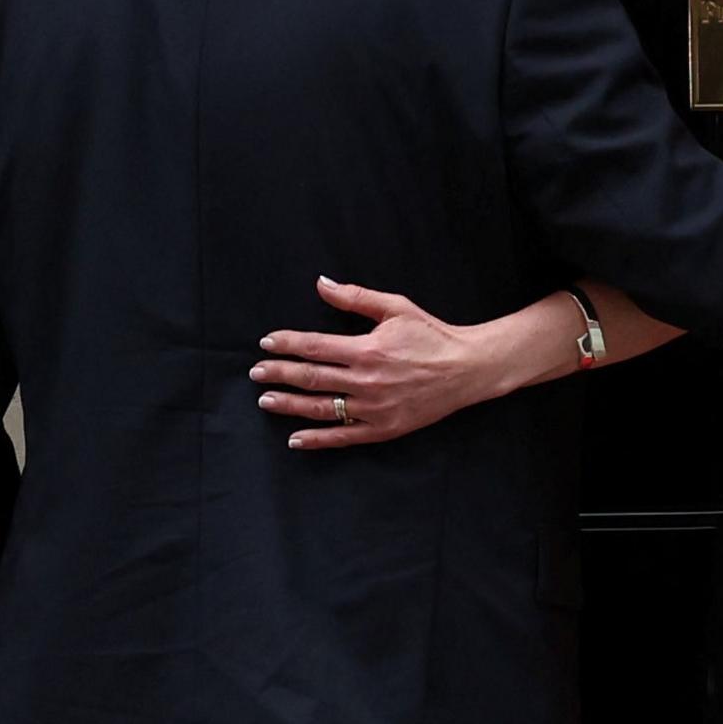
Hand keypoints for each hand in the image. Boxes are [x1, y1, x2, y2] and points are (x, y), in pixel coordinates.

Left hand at [253, 277, 527, 448]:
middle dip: (279, 373)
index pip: (315, 347)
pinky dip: (317, 439)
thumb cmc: (431, 336)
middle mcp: (366, 381)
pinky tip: (295, 438)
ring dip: (289, 404)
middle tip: (255, 372)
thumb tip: (321, 283)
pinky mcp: (383, 428)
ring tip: (265, 400)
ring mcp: (373, 408)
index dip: (287, 344)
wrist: (467, 370)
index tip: (267, 343)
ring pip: (321, 408)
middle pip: (312, 378)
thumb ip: (355, 298)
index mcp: (367, 349)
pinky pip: (343, 436)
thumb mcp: (395, 308)